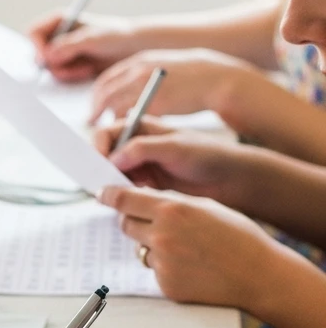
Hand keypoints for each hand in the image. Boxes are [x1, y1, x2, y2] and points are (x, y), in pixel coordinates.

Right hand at [28, 12, 140, 83]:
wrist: (132, 49)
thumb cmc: (115, 36)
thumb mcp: (92, 39)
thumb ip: (68, 46)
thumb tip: (47, 56)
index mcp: (59, 20)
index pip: (34, 32)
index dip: (37, 46)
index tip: (47, 59)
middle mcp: (57, 35)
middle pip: (38, 53)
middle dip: (55, 64)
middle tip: (75, 64)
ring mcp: (61, 51)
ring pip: (48, 68)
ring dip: (67, 72)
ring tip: (87, 67)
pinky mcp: (68, 65)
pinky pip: (59, 76)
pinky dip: (72, 77)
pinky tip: (87, 71)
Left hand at [89, 48, 246, 122]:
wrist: (216, 78)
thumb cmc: (191, 77)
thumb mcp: (161, 68)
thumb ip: (141, 77)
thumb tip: (125, 92)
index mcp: (138, 62)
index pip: (106, 80)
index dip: (98, 96)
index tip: (95, 108)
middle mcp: (137, 72)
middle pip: (105, 93)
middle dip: (97, 109)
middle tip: (93, 122)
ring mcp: (145, 87)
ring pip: (116, 106)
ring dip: (111, 120)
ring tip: (109, 131)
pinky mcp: (156, 104)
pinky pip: (133, 117)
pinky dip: (128, 126)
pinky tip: (130, 134)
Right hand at [95, 124, 248, 201]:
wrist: (229, 179)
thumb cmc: (206, 155)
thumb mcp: (174, 148)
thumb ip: (142, 149)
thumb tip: (112, 157)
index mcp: (141, 127)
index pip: (108, 133)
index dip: (98, 147)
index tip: (97, 163)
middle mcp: (137, 145)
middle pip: (106, 154)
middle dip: (100, 167)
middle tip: (99, 183)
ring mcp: (142, 165)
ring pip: (113, 173)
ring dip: (111, 182)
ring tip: (114, 193)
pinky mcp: (147, 185)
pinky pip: (126, 189)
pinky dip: (122, 194)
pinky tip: (127, 200)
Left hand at [98, 184, 281, 307]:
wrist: (259, 275)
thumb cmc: (238, 237)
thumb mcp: (205, 206)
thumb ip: (171, 201)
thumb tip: (144, 198)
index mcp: (172, 209)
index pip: (124, 199)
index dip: (110, 195)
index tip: (102, 194)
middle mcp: (161, 235)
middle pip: (126, 223)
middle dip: (135, 220)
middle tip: (155, 223)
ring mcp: (162, 263)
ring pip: (141, 247)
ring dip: (153, 244)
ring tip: (187, 248)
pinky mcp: (165, 285)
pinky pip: (155, 270)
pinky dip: (167, 267)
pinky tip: (192, 267)